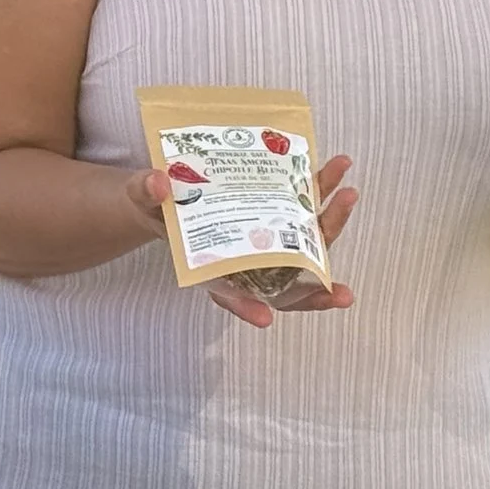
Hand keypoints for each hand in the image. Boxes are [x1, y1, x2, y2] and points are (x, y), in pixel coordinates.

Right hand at [125, 155, 359, 328]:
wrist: (165, 186)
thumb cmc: (152, 204)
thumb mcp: (141, 198)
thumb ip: (146, 192)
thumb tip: (158, 183)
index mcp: (210, 265)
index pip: (230, 293)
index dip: (247, 307)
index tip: (265, 319)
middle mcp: (245, 257)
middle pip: (283, 278)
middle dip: (315, 289)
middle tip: (342, 294)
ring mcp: (267, 234)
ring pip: (305, 240)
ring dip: (331, 220)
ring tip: (348, 193)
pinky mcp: (278, 208)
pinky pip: (306, 206)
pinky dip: (323, 190)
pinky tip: (337, 169)